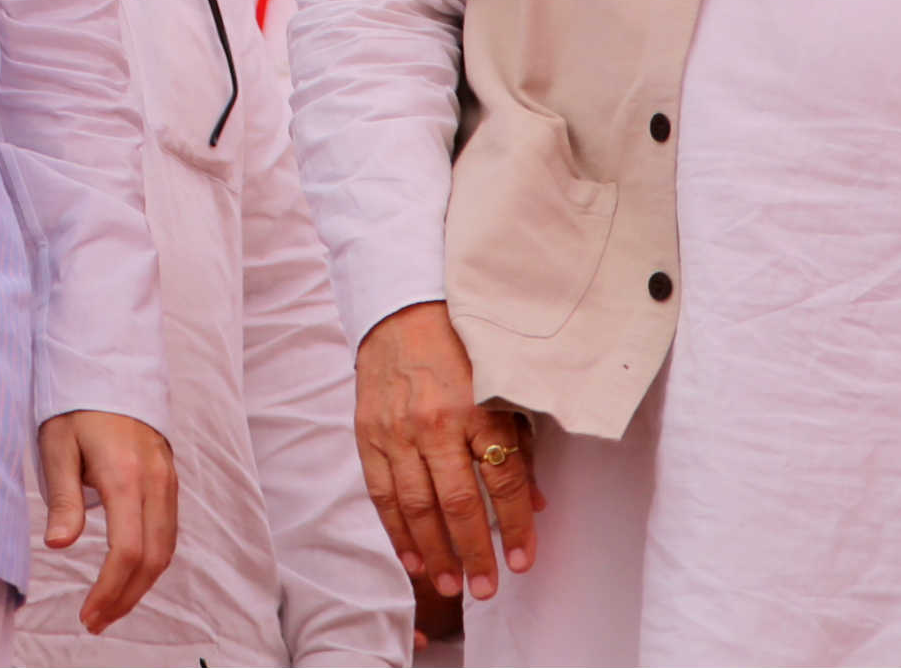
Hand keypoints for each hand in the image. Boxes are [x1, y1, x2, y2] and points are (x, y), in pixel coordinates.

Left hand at [35, 408, 175, 632]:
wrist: (108, 369)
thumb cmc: (76, 407)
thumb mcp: (57, 447)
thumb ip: (63, 498)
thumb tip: (59, 544)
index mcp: (125, 476)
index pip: (127, 550)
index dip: (109, 590)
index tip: (89, 614)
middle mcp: (154, 482)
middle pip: (153, 559)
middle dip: (126, 597)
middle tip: (97, 620)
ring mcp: (167, 481)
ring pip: (166, 549)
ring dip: (142, 585)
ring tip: (111, 607)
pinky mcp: (169, 480)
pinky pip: (169, 531)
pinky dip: (152, 561)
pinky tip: (130, 574)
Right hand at [353, 302, 538, 602]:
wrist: (402, 311)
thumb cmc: (462, 351)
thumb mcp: (503, 391)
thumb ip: (519, 448)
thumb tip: (533, 505)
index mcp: (478, 408)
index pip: (503, 482)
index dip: (516, 527)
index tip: (523, 562)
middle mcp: (435, 422)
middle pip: (459, 503)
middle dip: (474, 553)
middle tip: (486, 589)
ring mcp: (397, 430)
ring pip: (416, 506)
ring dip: (434, 552)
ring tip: (450, 585)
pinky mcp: (367, 433)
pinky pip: (382, 493)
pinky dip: (396, 531)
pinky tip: (411, 559)